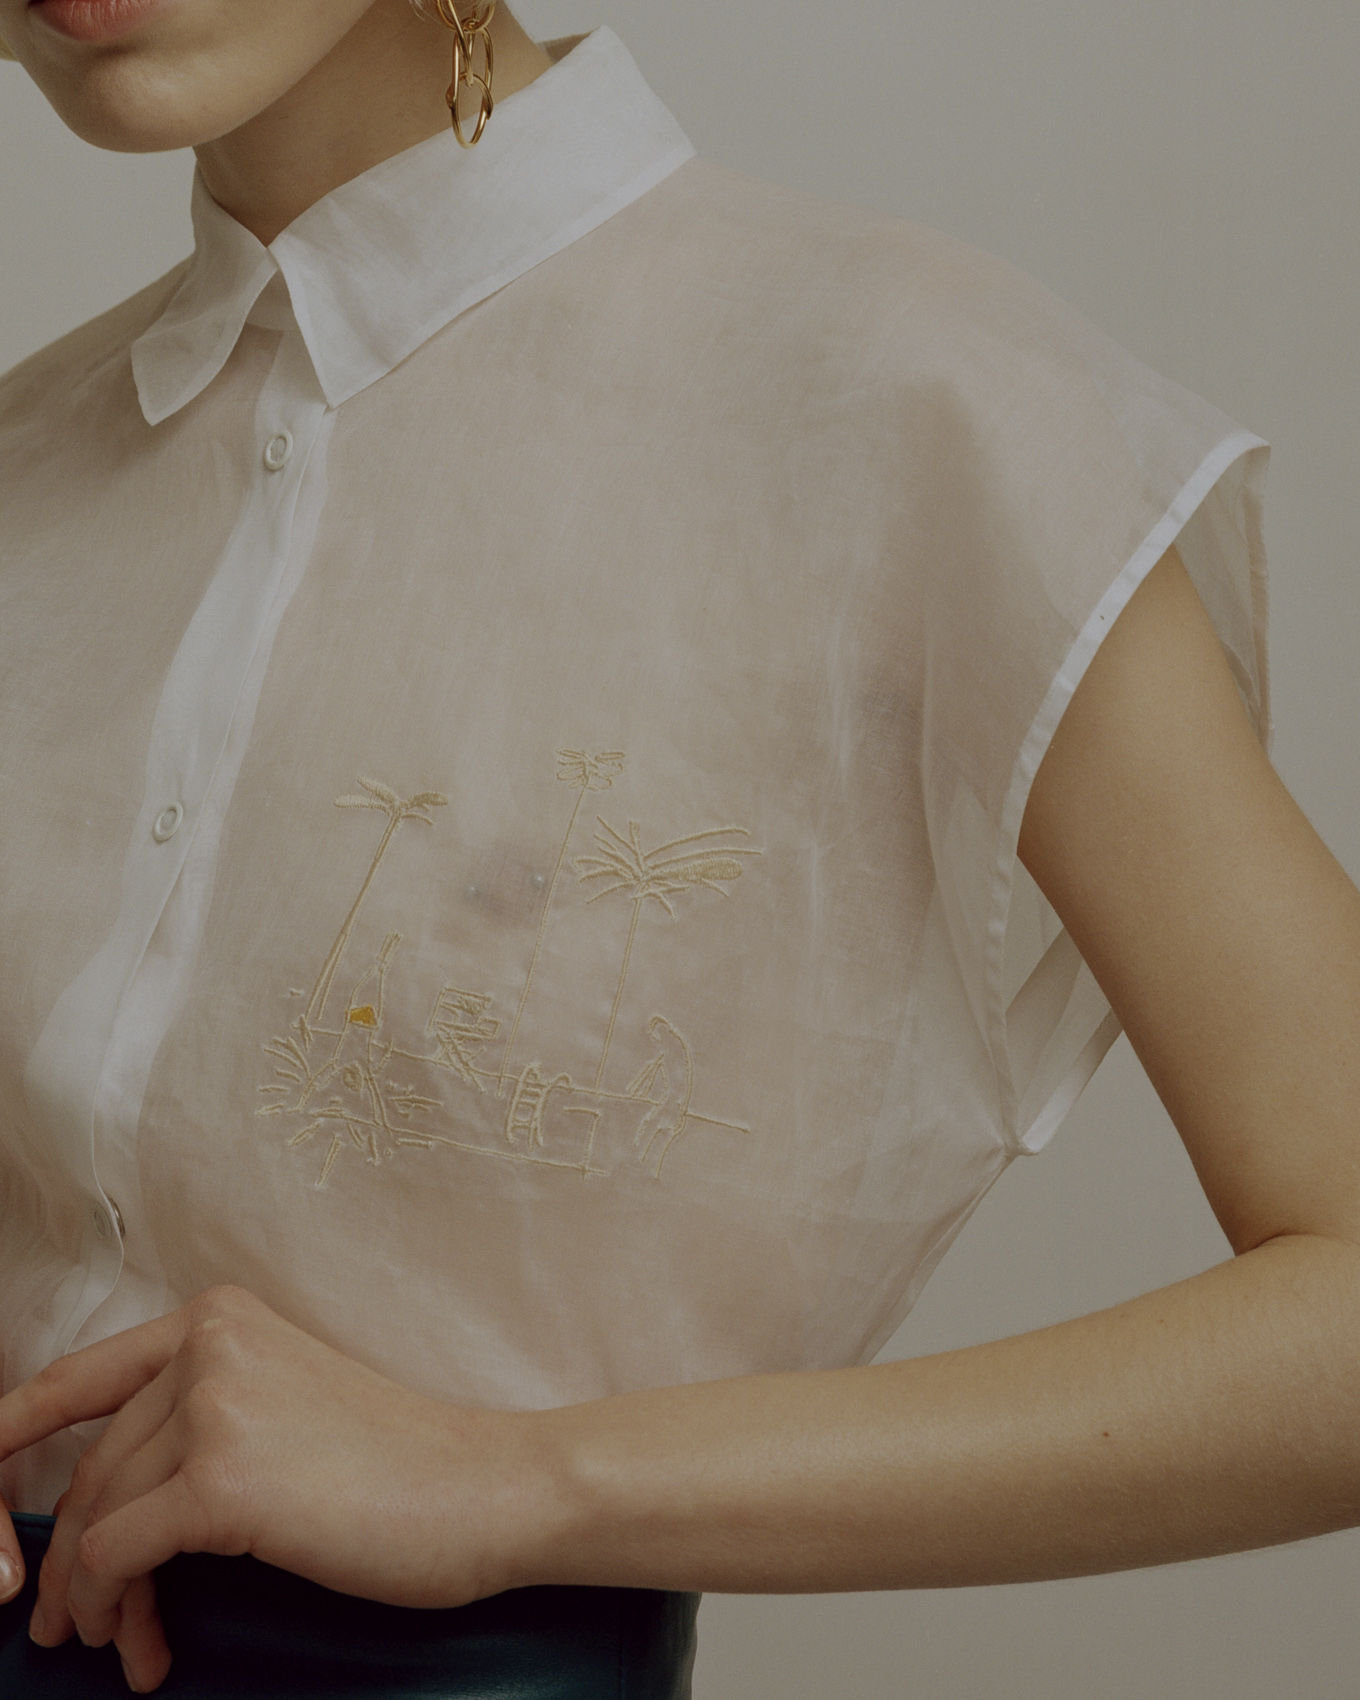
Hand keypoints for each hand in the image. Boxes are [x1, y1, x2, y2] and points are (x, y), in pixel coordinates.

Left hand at [0, 1287, 542, 1692]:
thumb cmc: (399, 1464)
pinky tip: (148, 1644)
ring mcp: (214, 1405)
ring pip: (96, 1517)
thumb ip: (198, 1421)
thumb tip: (103, 1507)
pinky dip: (118, 1608)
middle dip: (72, 1558)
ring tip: (126, 1648)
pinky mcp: (222, 1478)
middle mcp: (209, 1346)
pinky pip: (118, 1555)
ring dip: (99, 1600)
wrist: (484, 1487)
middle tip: (77, 1627)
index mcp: (222, 1319)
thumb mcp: (286, 1408)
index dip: (11, 1428)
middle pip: (90, 1465)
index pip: (80, 1376)